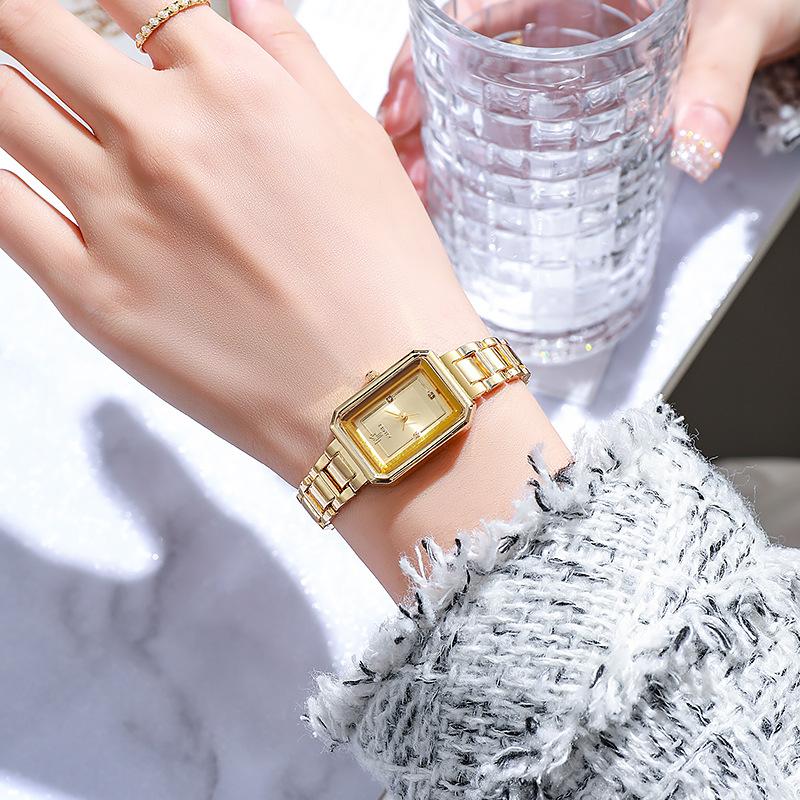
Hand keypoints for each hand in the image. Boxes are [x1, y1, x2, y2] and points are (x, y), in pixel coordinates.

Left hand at [1, 0, 569, 595]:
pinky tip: (8, 170)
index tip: (94, 9)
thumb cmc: (385, 280)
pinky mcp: (89, 293)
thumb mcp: (358, 145)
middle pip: (37, 28)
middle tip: (21, 31)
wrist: (377, 394)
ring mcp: (114, 214)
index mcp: (234, 88)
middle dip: (20, 20)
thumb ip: (291, 59)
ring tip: (10, 88)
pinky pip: (1, 210)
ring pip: (2, 108)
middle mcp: (161, 135)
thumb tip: (240, 6)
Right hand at [377, 0, 799, 191]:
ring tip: (413, 167)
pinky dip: (469, 133)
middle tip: (397, 137)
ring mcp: (556, 41)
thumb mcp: (740, 21)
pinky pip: (501, 98)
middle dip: (420, 84)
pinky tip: (449, 167)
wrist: (776, 7)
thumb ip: (717, 77)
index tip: (415, 78)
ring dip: (435, 118)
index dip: (445, 32)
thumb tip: (694, 145)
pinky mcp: (561, 79)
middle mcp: (561, 4)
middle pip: (465, 35)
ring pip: (474, 70)